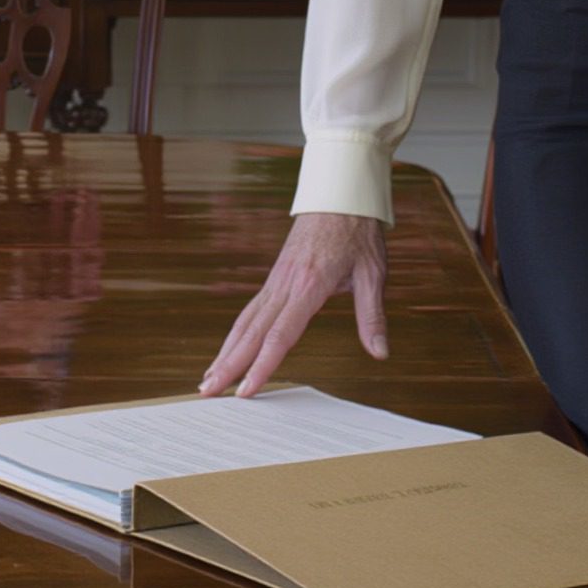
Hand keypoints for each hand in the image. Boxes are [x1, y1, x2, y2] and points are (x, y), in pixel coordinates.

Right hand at [198, 211, 387, 398]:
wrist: (338, 194)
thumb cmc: (357, 231)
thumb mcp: (373, 272)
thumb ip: (371, 315)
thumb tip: (380, 352)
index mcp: (308, 285)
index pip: (280, 335)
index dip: (262, 365)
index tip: (246, 391)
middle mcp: (285, 284)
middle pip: (251, 332)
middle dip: (228, 364)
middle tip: (208, 392)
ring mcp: (276, 280)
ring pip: (244, 321)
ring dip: (225, 351)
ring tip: (208, 378)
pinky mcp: (275, 277)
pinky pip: (250, 309)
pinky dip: (235, 333)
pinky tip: (229, 349)